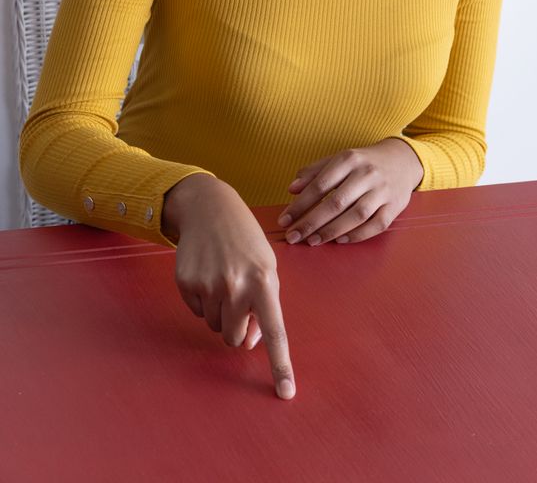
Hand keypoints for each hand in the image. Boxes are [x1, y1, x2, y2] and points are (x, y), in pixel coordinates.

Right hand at [162, 174, 295, 399]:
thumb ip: (264, 307)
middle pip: (235, 338)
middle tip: (238, 297)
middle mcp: (236, 286)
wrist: (211, 208)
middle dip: (237, 326)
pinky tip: (206, 273)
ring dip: (220, 311)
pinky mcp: (186, 283)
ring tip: (223, 278)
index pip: (275, 331)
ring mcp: (208, 285)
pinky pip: (196, 312)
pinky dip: (202, 300)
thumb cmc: (246, 242)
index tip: (286, 393)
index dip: (281, 364)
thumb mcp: (267, 267)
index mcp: (264, 281)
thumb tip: (248, 344)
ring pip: (214, 327)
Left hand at [276, 138, 423, 246]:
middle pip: (336, 202)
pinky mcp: (395, 205)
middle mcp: (366, 173)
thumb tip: (292, 189)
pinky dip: (358, 235)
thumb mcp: (340, 159)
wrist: (402, 160)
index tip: (284, 220)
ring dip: (332, 231)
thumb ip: (314, 172)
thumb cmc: (364, 162)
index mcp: (349, 159)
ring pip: (356, 215)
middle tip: (293, 236)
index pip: (320, 184)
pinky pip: (376, 224)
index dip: (300, 204)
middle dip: (311, 222)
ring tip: (313, 241)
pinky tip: (340, 241)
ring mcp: (383, 190)